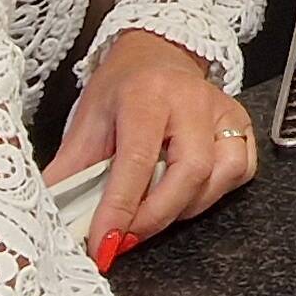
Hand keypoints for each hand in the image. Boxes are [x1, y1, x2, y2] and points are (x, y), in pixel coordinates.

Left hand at [48, 31, 258, 244]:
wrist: (157, 54)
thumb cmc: (122, 89)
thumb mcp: (88, 122)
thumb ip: (72, 170)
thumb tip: (52, 216)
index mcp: (147, 94)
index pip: (138, 158)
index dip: (120, 207)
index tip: (105, 241)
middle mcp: (192, 100)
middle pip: (190, 171)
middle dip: (156, 216)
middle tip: (127, 237)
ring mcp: (223, 110)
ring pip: (220, 176)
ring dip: (184, 208)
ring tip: (153, 211)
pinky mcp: (242, 123)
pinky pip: (240, 171)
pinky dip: (213, 193)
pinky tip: (185, 192)